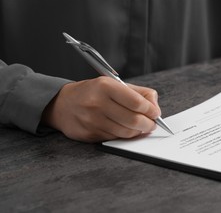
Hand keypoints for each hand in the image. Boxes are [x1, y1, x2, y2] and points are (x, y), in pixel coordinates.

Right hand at [42, 76, 160, 142]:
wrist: (62, 104)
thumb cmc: (94, 92)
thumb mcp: (114, 84)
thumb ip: (138, 93)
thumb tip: (155, 107)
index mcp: (105, 86)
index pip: (136, 102)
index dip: (151, 110)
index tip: (156, 113)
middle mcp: (97, 103)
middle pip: (133, 120)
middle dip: (148, 124)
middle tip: (152, 124)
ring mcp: (92, 121)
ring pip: (126, 132)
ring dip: (139, 132)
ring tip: (142, 127)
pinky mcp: (89, 135)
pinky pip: (115, 138)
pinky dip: (125, 136)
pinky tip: (127, 130)